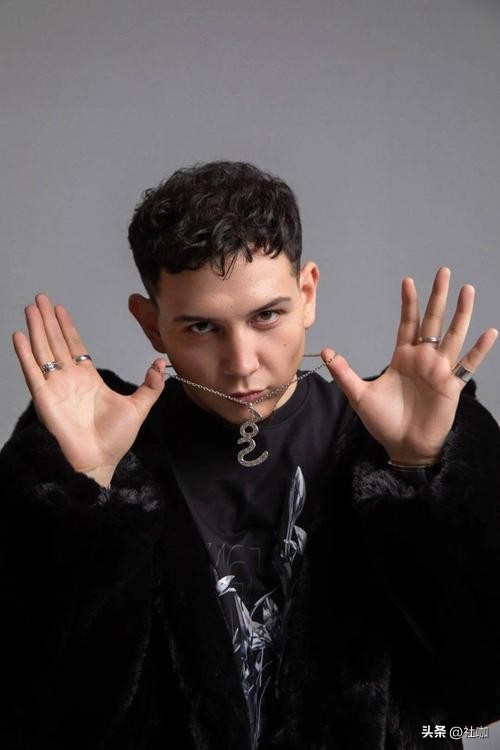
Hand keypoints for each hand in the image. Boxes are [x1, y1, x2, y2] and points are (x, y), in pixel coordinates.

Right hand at [12, 294, 165, 485]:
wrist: (99, 461)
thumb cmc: (115, 440)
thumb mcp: (139, 407)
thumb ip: (150, 386)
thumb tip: (159, 364)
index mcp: (89, 380)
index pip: (75, 346)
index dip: (67, 327)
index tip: (61, 309)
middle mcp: (69, 380)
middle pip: (56, 342)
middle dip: (48, 320)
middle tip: (42, 298)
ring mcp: (55, 387)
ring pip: (43, 350)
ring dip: (37, 328)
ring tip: (32, 308)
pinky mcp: (44, 398)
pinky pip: (32, 371)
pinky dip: (25, 353)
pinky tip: (20, 335)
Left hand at [321, 267, 497, 464]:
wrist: (403, 446)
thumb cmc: (384, 422)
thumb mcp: (359, 395)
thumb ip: (345, 372)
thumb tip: (328, 350)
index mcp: (403, 358)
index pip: (407, 323)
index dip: (408, 303)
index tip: (408, 281)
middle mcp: (423, 359)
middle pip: (432, 321)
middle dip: (438, 297)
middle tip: (443, 272)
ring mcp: (439, 371)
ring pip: (452, 336)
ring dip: (461, 314)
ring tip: (467, 290)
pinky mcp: (452, 386)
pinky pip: (467, 365)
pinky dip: (479, 350)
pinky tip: (490, 332)